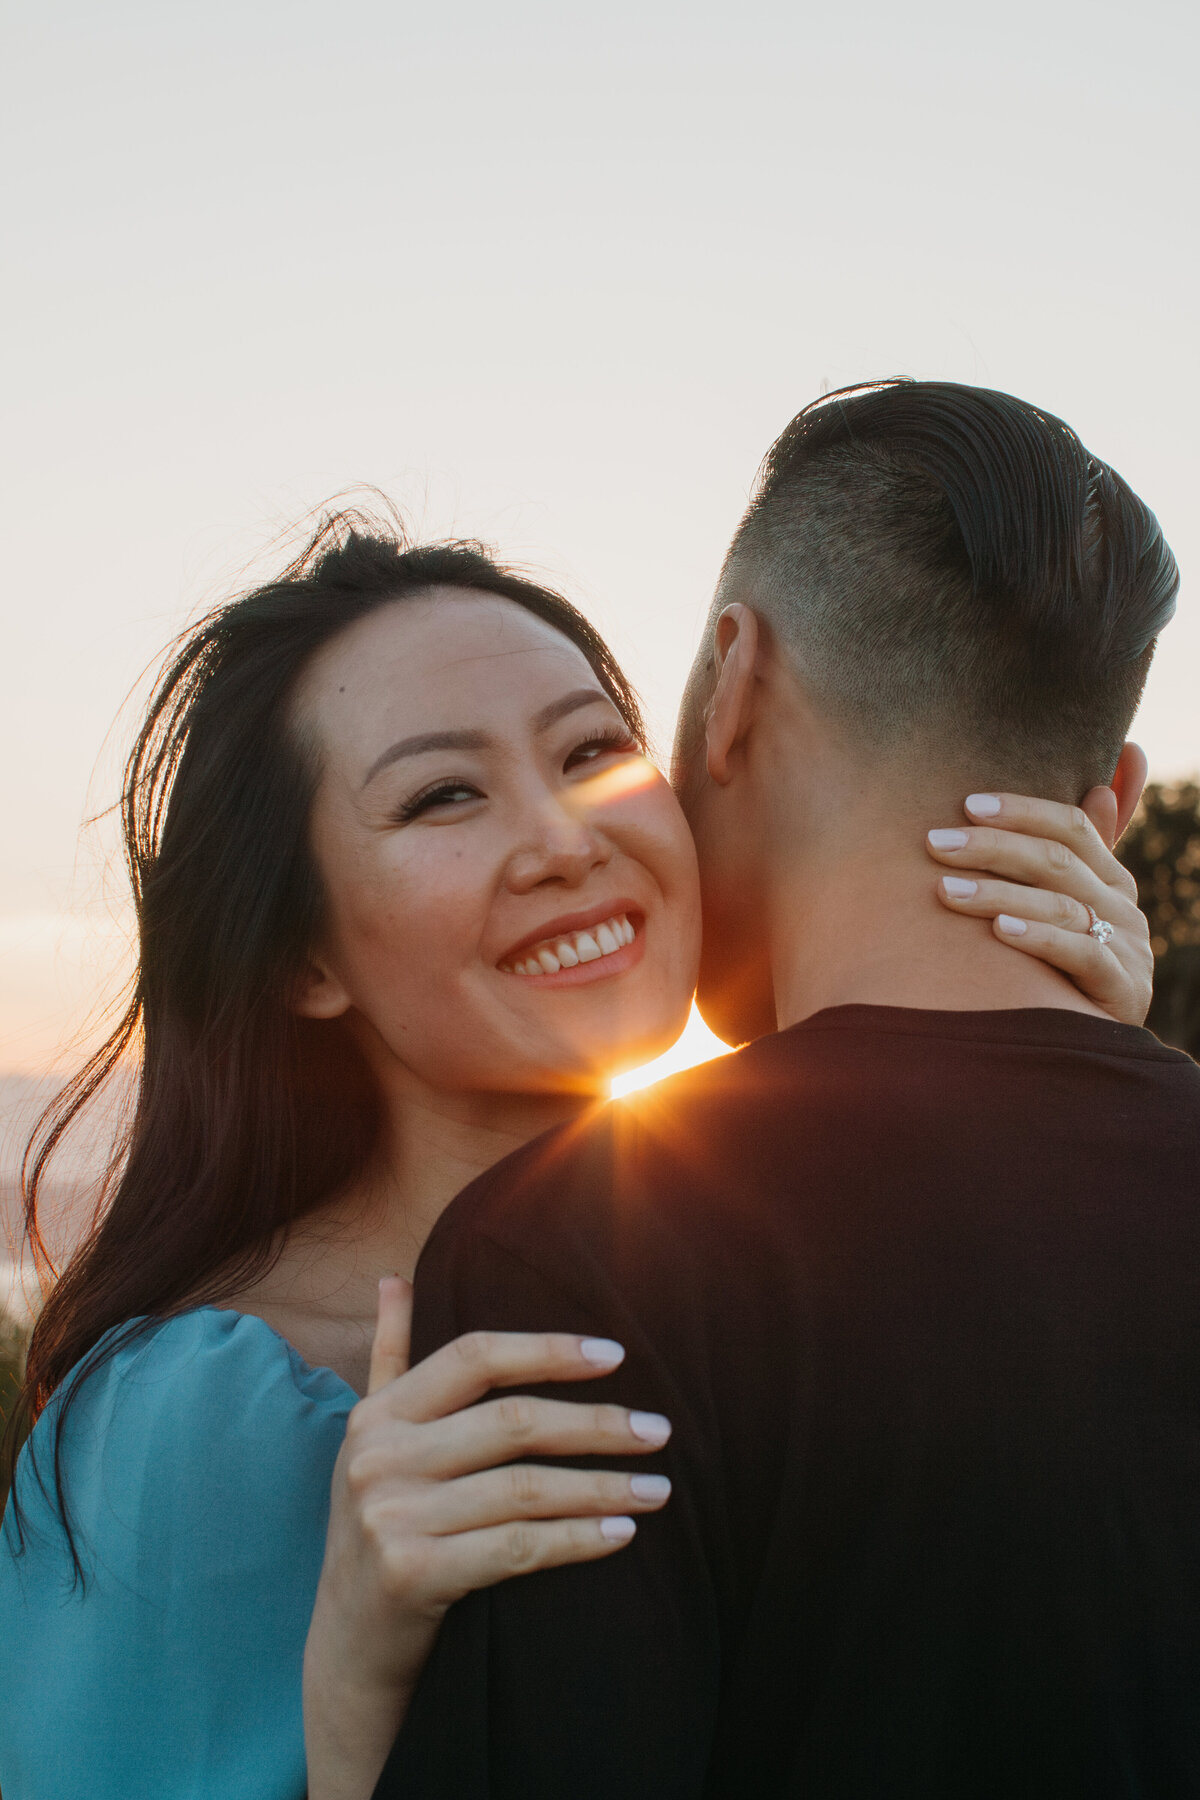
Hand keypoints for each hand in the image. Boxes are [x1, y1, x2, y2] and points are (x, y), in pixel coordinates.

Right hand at [303, 1278, 671, 1799]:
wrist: (348, 1644)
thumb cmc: (377, 1526)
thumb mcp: (371, 1437)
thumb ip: (390, 1357)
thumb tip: (395, 1277)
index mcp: (377, 1415)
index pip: (474, 1357)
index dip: (547, 1350)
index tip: (614, 1355)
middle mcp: (378, 1457)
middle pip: (512, 1422)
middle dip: (596, 1424)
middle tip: (660, 1430)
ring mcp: (392, 1516)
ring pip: (524, 1487)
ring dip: (603, 1486)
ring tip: (658, 1488)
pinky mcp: (413, 1573)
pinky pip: (518, 1547)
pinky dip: (577, 1539)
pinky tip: (622, 1534)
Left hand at [925, 790, 1151, 1025]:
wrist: (1080, 1048)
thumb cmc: (1054, 966)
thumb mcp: (1062, 903)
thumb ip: (1080, 845)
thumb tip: (1107, 776)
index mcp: (1110, 878)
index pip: (1072, 827)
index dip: (1022, 812)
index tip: (967, 804)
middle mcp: (1124, 907)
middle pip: (1059, 862)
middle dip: (992, 848)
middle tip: (934, 843)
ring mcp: (1129, 949)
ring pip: (1062, 907)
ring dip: (998, 894)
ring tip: (944, 891)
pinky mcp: (1124, 991)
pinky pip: (1081, 955)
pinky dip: (1039, 939)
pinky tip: (999, 931)